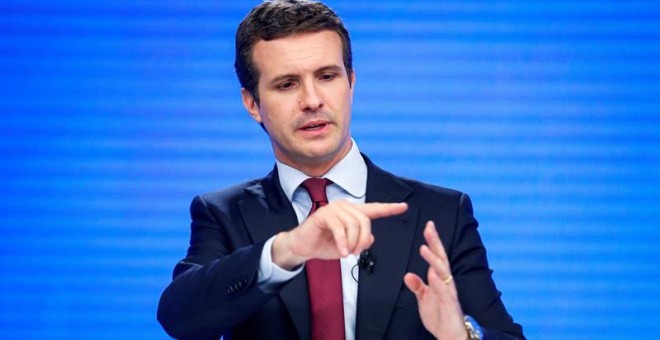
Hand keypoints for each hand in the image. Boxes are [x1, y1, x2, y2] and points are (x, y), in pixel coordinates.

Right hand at [272, 201, 407, 268]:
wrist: (302, 247)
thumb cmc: (323, 245)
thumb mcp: (347, 247)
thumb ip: (360, 242)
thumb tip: (371, 237)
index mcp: (352, 213)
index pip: (374, 209)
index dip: (389, 208)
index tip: (404, 206)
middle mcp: (344, 207)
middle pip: (365, 221)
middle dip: (363, 240)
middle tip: (357, 253)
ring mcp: (334, 208)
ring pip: (353, 225)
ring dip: (353, 243)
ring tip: (348, 254)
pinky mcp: (323, 214)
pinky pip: (339, 228)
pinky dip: (343, 242)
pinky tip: (342, 252)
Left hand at [403, 221, 466, 338]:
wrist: (450, 336)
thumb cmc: (440, 316)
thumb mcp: (423, 299)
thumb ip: (417, 286)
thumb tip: (407, 274)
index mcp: (439, 279)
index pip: (436, 256)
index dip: (432, 241)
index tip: (428, 226)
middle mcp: (446, 282)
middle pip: (441, 258)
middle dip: (435, 242)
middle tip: (429, 227)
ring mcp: (448, 292)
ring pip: (443, 272)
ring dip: (434, 260)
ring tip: (424, 248)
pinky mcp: (450, 304)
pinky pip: (444, 292)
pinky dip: (439, 283)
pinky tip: (432, 274)